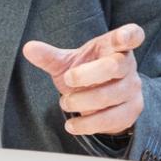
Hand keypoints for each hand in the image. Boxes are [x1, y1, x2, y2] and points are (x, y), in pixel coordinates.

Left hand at [21, 23, 145, 136]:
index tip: (122, 37)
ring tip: (65, 102)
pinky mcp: (130, 112)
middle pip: (114, 66)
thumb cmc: (87, 73)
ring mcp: (131, 89)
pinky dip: (86, 124)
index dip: (128, 35)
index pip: (131, 36)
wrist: (103, 102)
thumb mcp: (68, 63)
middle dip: (88, 74)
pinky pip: (109, 119)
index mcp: (115, 47)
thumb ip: (49, 56)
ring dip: (82, 101)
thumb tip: (28, 48)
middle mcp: (127, 66)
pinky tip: (72, 125)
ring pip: (110, 96)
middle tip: (68, 79)